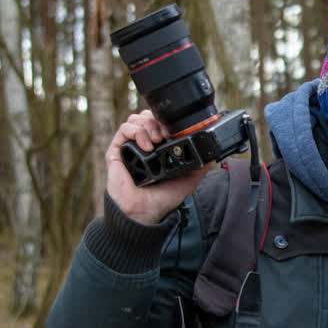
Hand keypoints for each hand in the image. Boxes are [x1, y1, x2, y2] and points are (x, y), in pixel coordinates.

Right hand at [105, 110, 212, 224]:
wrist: (143, 211)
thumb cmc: (160, 199)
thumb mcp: (187, 181)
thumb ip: (198, 168)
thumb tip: (211, 156)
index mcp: (157, 149)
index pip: (159, 123)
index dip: (166, 121)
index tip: (175, 131)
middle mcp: (142, 145)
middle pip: (147, 116)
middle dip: (157, 120)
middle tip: (165, 135)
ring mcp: (129, 147)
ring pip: (136, 119)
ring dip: (148, 125)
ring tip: (156, 141)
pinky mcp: (116, 150)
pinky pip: (124, 129)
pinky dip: (136, 132)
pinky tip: (146, 146)